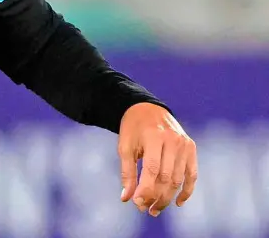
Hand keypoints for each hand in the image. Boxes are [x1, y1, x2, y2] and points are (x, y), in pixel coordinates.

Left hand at [118, 102, 197, 216]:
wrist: (146, 108)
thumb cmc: (132, 129)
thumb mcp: (125, 147)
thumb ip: (127, 172)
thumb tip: (126, 198)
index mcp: (154, 137)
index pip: (152, 170)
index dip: (146, 190)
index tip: (137, 203)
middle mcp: (173, 140)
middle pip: (167, 177)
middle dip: (156, 197)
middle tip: (146, 209)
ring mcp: (185, 144)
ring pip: (179, 178)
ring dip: (168, 197)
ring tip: (156, 209)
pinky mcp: (191, 148)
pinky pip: (192, 174)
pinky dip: (186, 190)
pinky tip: (178, 202)